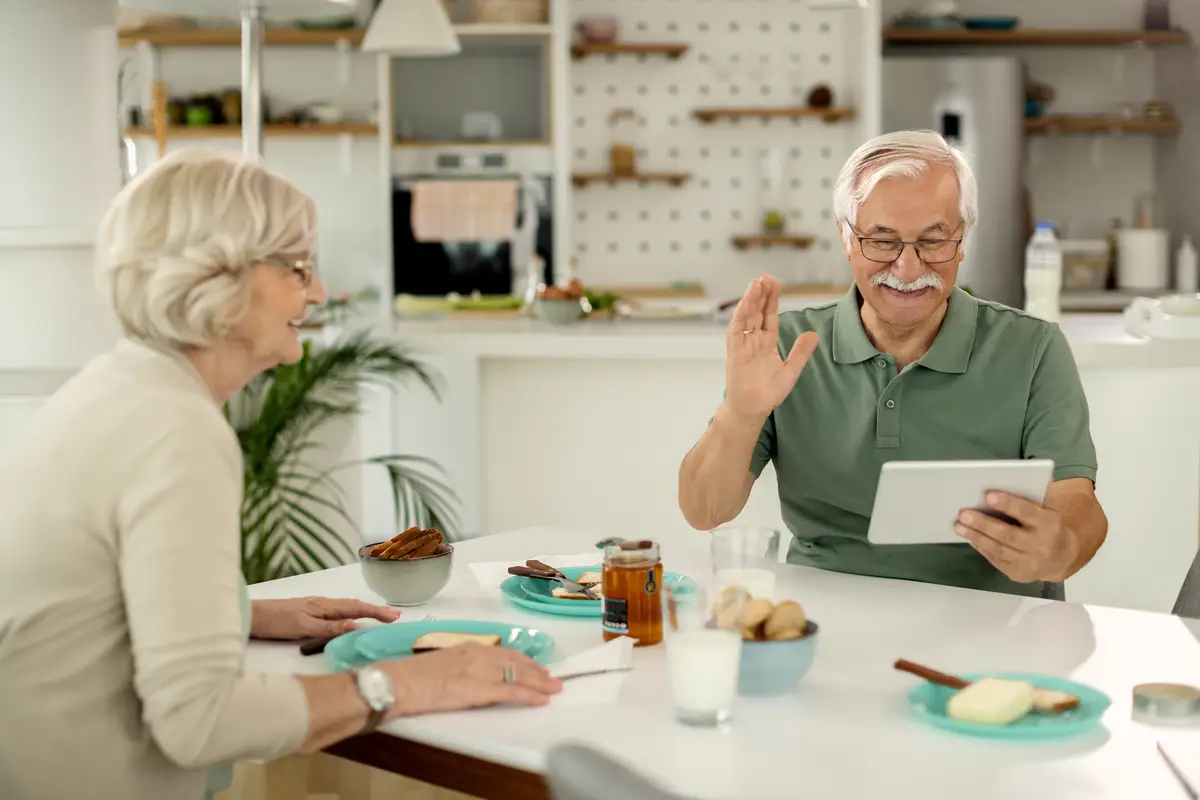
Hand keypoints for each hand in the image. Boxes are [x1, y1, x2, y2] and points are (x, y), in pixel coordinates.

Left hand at [250, 596, 400, 640]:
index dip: (376, 612)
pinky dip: (351, 614)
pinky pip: (337, 613)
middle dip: (376, 610)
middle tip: (394, 617)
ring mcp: (316, 608)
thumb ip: (330, 628)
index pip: (356, 608)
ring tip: (380, 617)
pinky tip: (351, 620)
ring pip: (346, 608)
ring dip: (365, 612)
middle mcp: (323, 604)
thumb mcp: (304, 627)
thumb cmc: (276, 621)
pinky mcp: (309, 613)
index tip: (394, 617)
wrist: (251, 617)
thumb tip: (356, 624)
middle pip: (354, 605)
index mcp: (324, 606)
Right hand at [384, 644, 562, 717]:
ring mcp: (482, 671)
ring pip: (519, 675)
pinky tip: (542, 699)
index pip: (503, 652)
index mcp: (468, 648)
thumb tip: (467, 676)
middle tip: (551, 677)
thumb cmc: (411, 677)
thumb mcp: (440, 664)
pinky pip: (512, 692)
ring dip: (539, 683)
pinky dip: (530, 695)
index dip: (522, 660)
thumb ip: (459, 667)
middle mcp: (479, 655)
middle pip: (516, 662)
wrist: (400, 683)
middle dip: (535, 670)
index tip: (534, 666)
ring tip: (553, 688)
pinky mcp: (481, 689)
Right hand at [724, 274, 818, 421]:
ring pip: (746, 317)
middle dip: (761, 294)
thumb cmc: (769, 393)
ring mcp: (743, 344)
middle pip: (758, 311)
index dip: (772, 299)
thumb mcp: (791, 371)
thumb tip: (813, 334)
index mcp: (767, 342)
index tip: (775, 282)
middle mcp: (754, 339)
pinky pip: (736, 330)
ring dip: (750, 300)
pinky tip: (745, 303)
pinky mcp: (734, 351)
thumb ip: (800, 352)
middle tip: (766, 276)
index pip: (770, 315)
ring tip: (756, 284)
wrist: (752, 409)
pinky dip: (740, 316)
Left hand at [954, 492, 1078, 582]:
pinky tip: (970, 537)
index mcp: (1050, 524)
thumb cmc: (1048, 525)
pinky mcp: (1019, 574)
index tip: (988, 496)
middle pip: (1008, 535)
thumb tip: (1016, 474)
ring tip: (958, 526)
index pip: (1027, 512)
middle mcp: (1042, 546)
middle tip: (963, 513)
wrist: (1063, 556)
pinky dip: (981, 547)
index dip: (1008, 504)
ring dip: (976, 537)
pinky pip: (996, 560)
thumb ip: (1035, 494)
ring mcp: (1030, 563)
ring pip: (998, 549)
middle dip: (983, 524)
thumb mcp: (1049, 508)